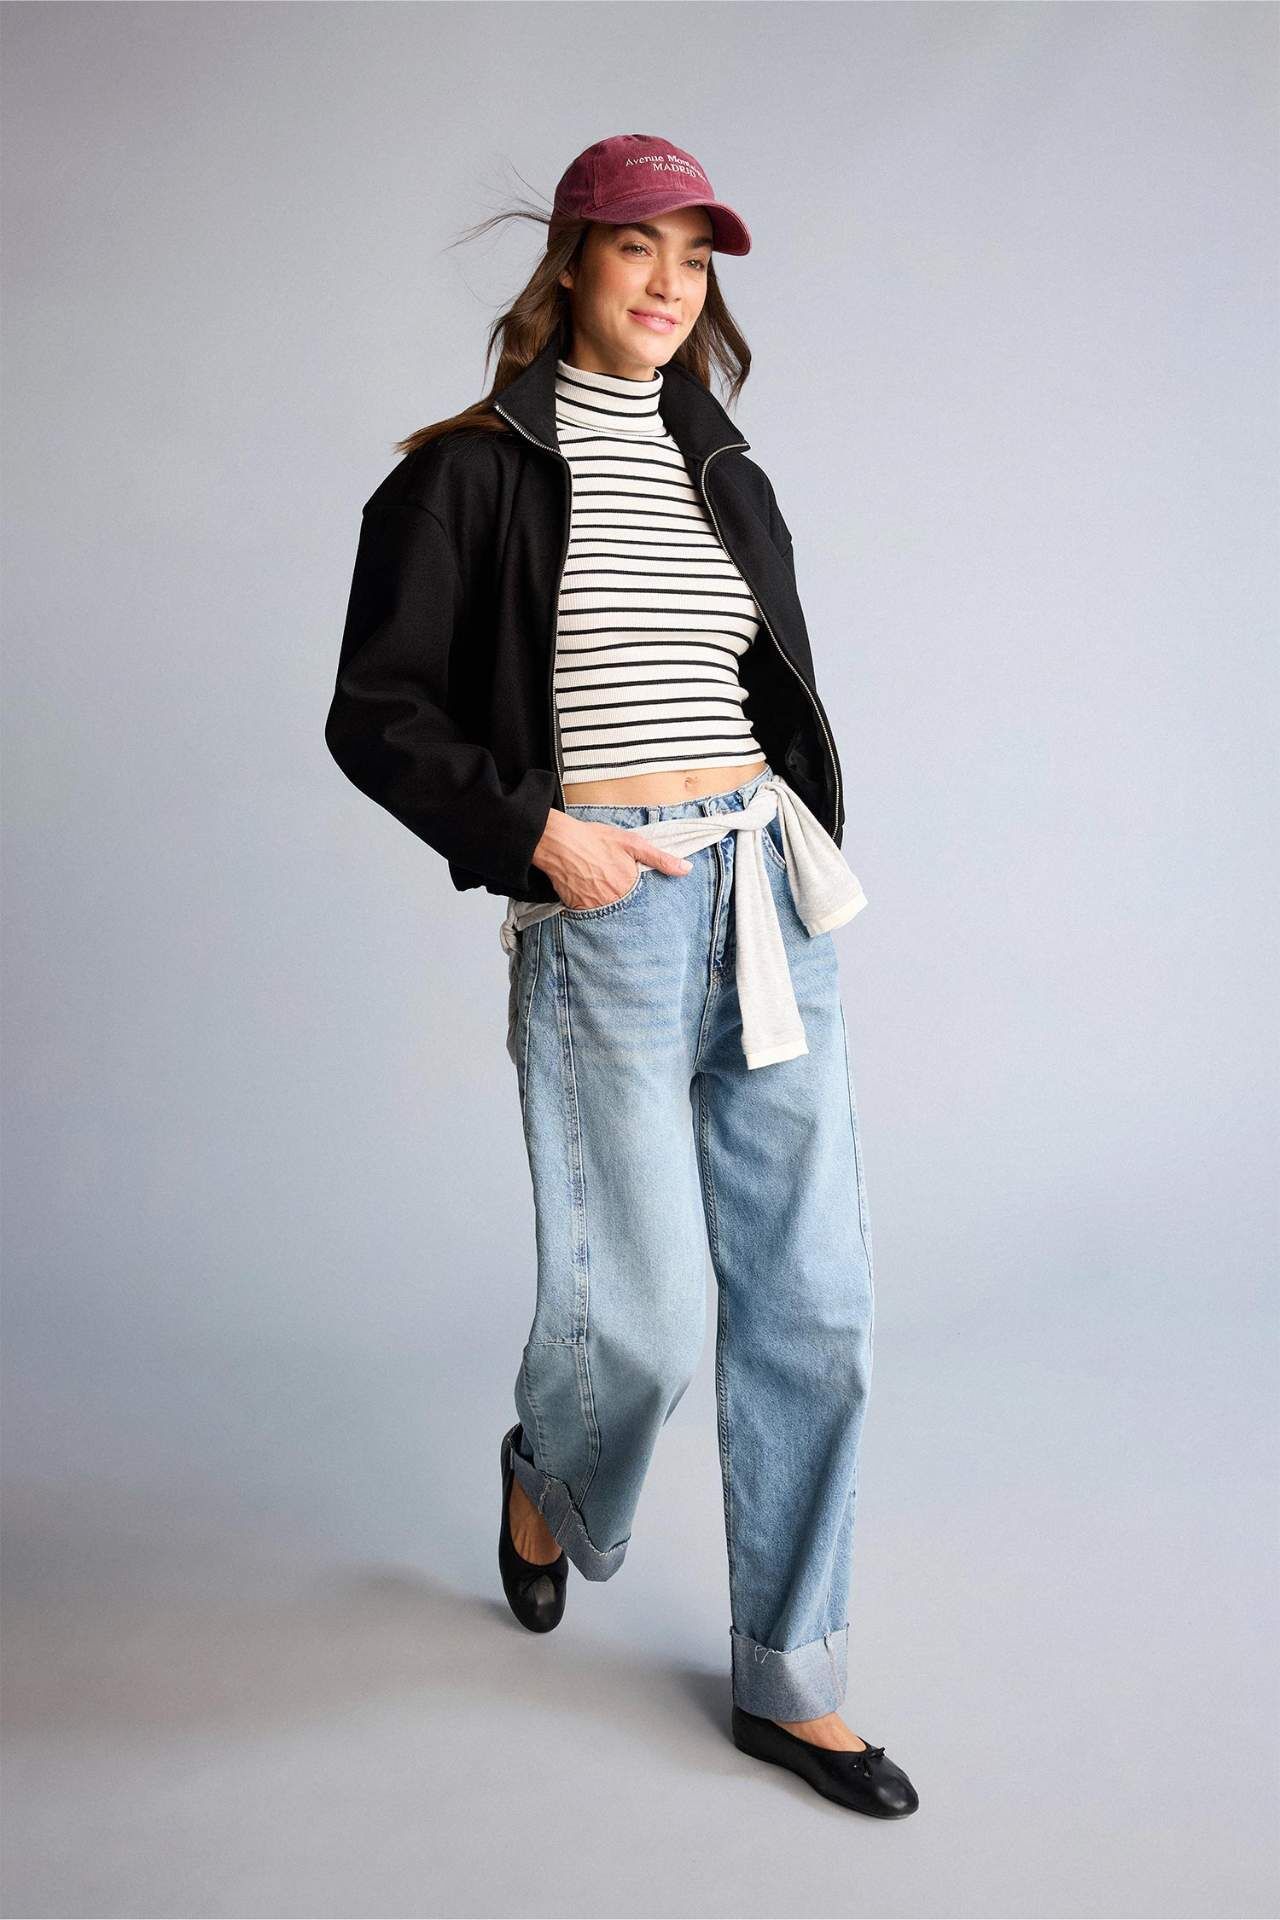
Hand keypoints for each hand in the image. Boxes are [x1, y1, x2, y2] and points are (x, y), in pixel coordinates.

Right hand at [532, 811, 692, 910]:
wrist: (559, 843)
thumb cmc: (595, 840)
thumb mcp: (633, 843)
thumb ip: (661, 858)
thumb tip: (686, 869)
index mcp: (631, 886)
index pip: (647, 903)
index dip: (645, 899)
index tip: (642, 897)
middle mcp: (615, 901)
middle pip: (629, 911)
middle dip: (627, 905)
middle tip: (618, 892)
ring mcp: (595, 907)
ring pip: (610, 915)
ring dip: (610, 908)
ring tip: (604, 892)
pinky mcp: (578, 909)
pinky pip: (590, 916)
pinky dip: (592, 909)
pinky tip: (590, 895)